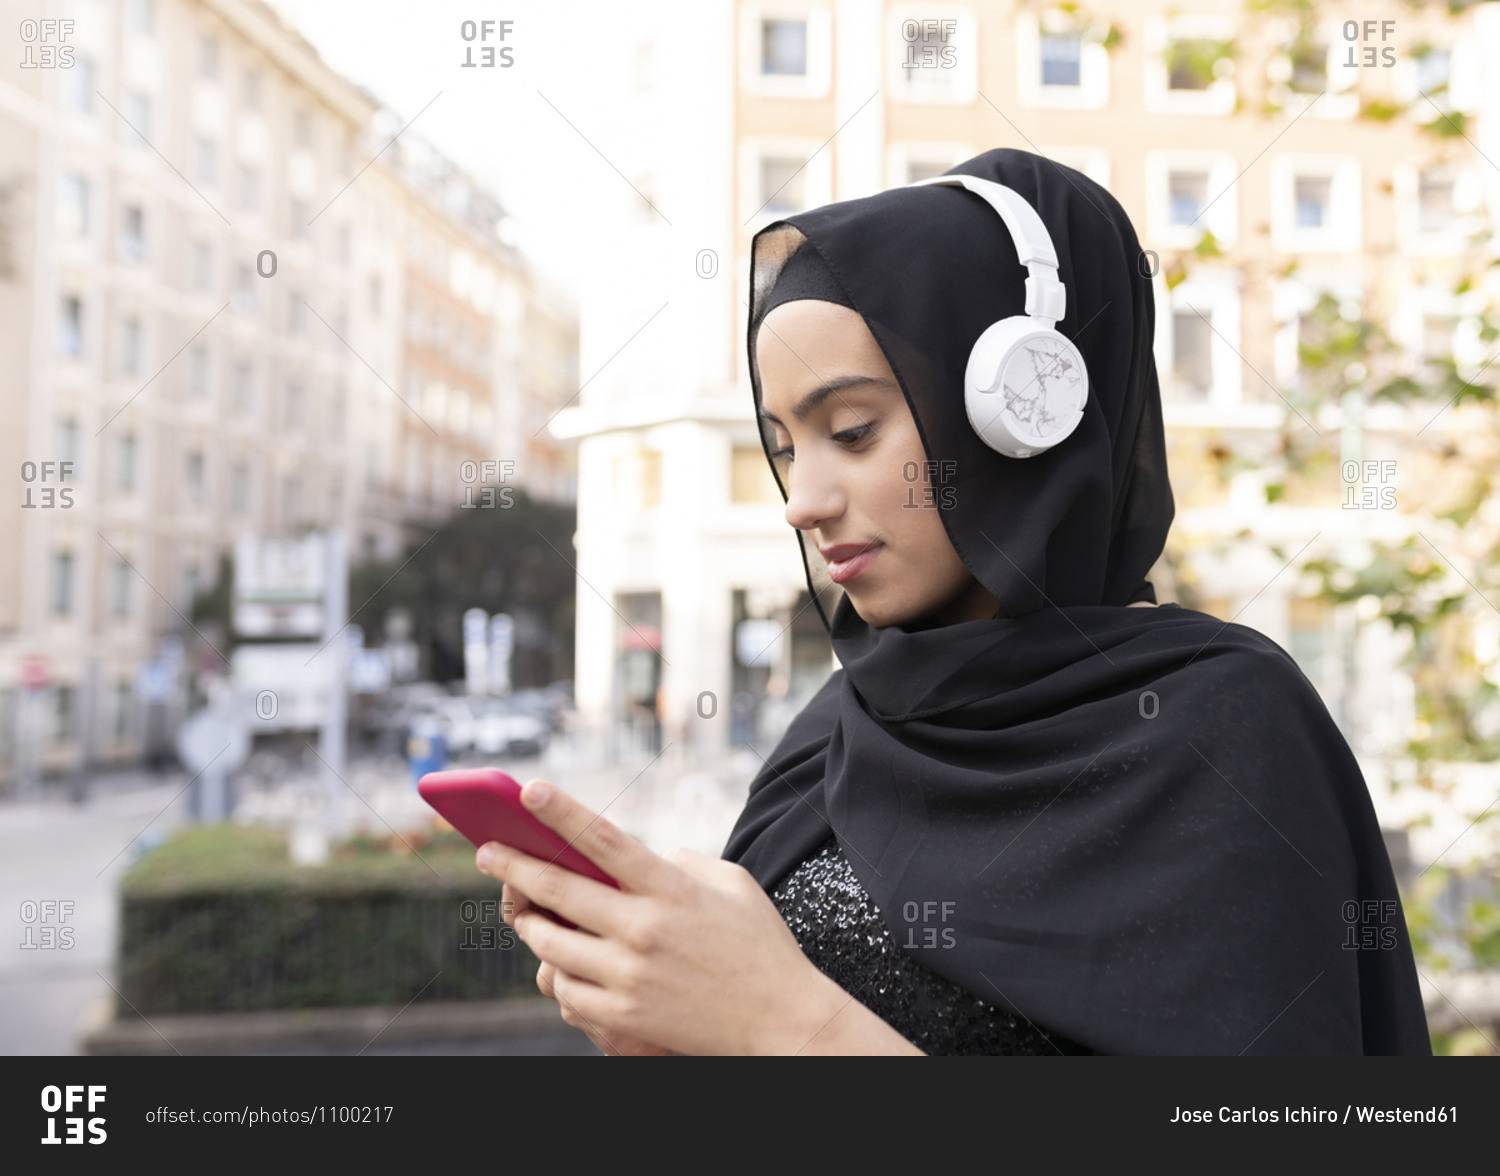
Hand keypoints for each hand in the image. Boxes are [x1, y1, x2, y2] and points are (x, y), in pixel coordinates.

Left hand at [474, 777, 853, 1054]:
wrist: (782, 1022)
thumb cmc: (759, 945)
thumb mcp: (731, 883)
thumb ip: (680, 861)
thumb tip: (637, 854)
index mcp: (670, 889)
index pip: (603, 839)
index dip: (560, 812)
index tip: (526, 791)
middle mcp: (643, 929)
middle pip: (559, 891)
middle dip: (513, 866)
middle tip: (487, 851)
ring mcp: (629, 976)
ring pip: (551, 944)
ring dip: (530, 923)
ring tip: (525, 911)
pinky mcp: (623, 1016)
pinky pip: (566, 990)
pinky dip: (557, 972)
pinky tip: (558, 961)